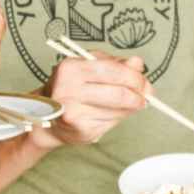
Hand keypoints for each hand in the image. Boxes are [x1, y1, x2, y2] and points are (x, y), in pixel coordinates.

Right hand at [31, 53, 148, 148]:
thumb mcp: (90, 66)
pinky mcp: (79, 130)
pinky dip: (117, 119)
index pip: (113, 71)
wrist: (47, 115)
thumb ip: (115, 64)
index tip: (145, 83)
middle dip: (139, 96)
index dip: (135, 78)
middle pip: (118, 93)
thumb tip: (138, 63)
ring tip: (131, 105)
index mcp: (71, 68)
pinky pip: (111, 123)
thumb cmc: (72, 87)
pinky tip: (111, 114)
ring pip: (118, 111)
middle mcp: (68, 90)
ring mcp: (73, 112)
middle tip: (146, 97)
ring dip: (130, 109)